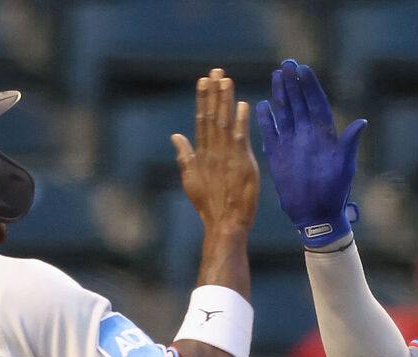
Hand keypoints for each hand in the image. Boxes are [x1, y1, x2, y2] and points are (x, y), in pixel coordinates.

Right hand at [172, 68, 259, 235]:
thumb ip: (184, 155)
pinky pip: (240, 137)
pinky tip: (242, 104)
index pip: (201, 120)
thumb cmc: (209, 206)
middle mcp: (211, 152)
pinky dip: (241, 121)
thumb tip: (174, 136)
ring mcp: (225, 157)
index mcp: (200, 154)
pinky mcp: (240, 163)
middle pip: (211, 116)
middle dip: (213, 93)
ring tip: (226, 80)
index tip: (204, 80)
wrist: (223, 224)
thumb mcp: (191, 179)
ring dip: (225, 100)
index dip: (203, 99)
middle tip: (216, 71)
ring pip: (223, 122)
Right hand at [256, 59, 366, 247]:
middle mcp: (307, 135)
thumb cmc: (334, 192)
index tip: (305, 69)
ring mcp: (292, 144)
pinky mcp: (278, 155)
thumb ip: (348, 144)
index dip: (310, 86)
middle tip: (288, 63)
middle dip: (294, 83)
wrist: (316, 215)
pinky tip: (262, 105)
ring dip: (281, 95)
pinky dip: (266, 120)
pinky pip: (271, 133)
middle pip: (300, 103)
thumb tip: (362, 122)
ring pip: (285, 113)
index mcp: (325, 135)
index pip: (317, 103)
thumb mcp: (345, 167)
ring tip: (276, 75)